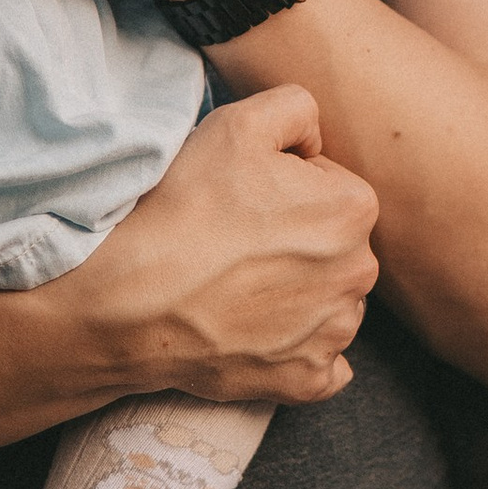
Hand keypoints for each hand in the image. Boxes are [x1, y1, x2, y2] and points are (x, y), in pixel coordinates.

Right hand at [61, 84, 377, 404]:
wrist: (129, 299)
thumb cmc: (183, 207)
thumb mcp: (239, 122)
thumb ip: (297, 109)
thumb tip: (313, 141)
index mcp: (353, 209)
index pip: (331, 189)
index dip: (286, 190)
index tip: (245, 201)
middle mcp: (358, 273)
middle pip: (334, 248)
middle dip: (297, 243)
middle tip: (235, 244)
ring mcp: (333, 333)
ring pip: (329, 303)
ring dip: (297, 297)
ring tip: (236, 287)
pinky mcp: (306, 379)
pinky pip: (319, 364)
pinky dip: (293, 352)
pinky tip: (253, 334)